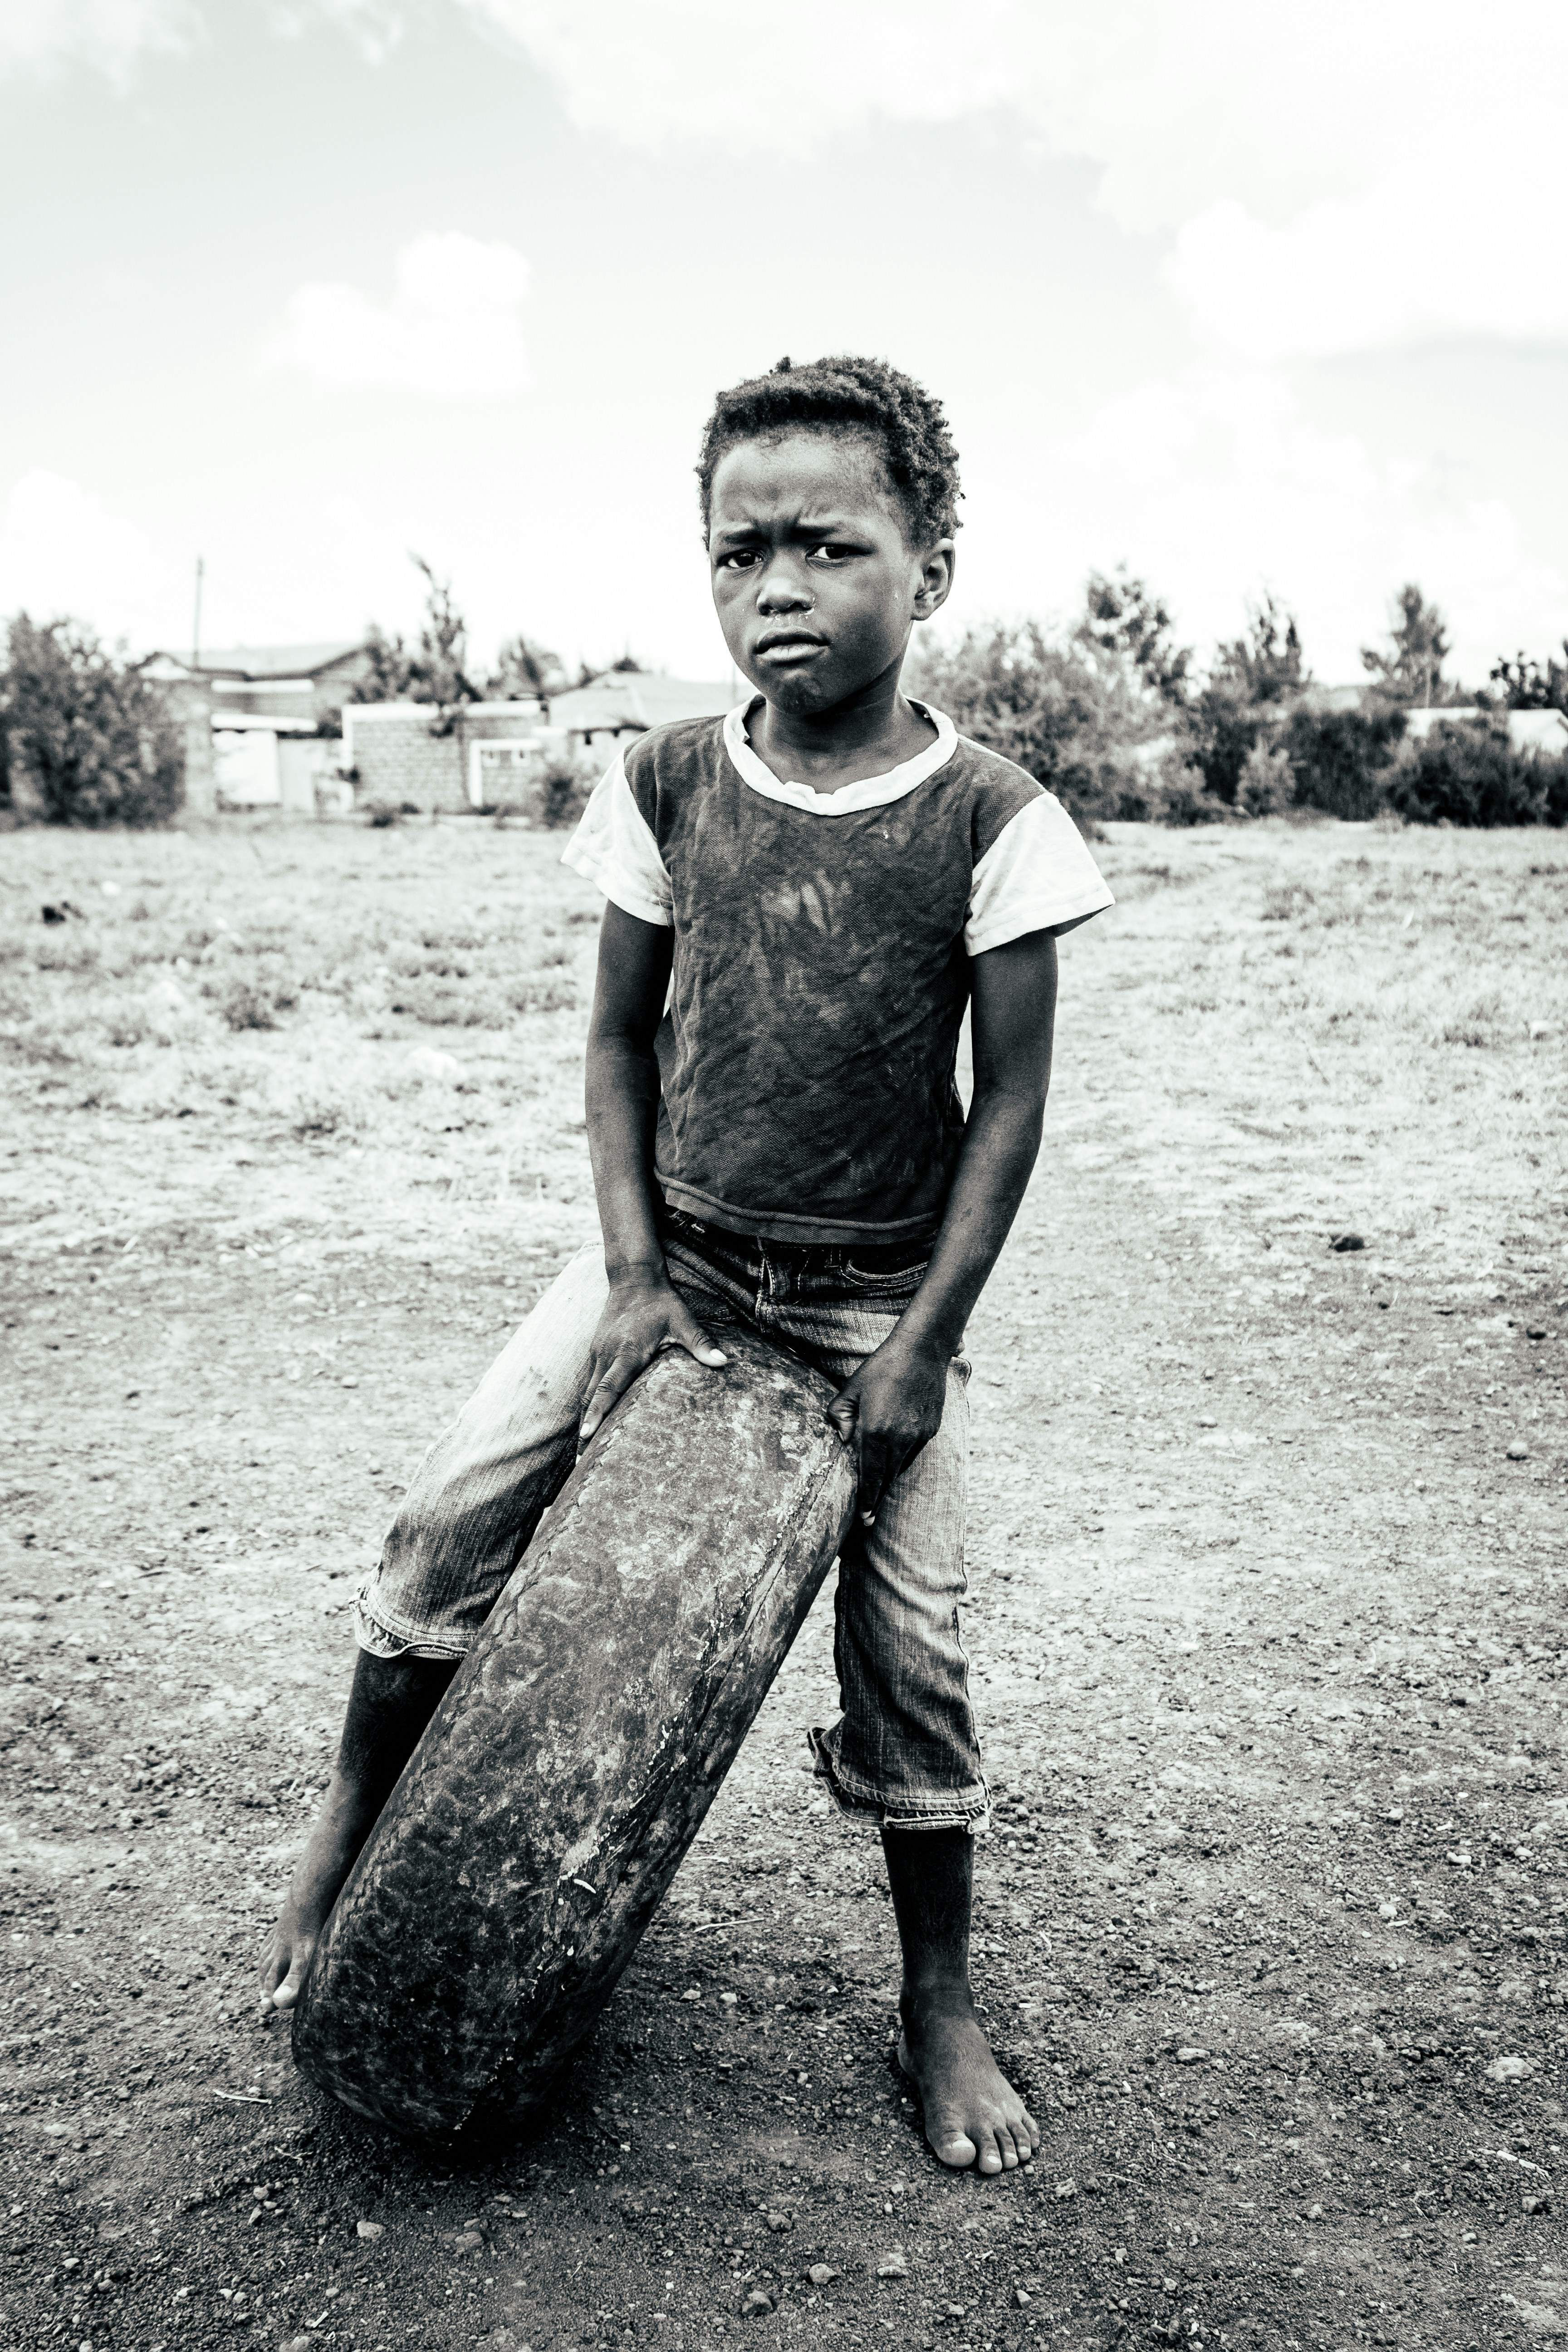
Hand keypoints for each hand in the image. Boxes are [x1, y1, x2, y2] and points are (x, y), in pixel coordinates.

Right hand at [578, 1270, 725, 1448]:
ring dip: (584, 1419)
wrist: (633, 1277)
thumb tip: (723, 1363)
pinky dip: (588, 1405)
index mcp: (626, 1351)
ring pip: (587, 1392)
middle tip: (581, 1461)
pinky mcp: (596, 1352)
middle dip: (585, 1429)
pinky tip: (589, 1422)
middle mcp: (606, 1355)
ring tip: (581, 1451)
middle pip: (591, 1398)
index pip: (609, 1388)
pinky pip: (589, 1383)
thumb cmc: (661, 1301)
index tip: (586, 1438)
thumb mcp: (683, 1319)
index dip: (597, 1413)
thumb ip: (700, 1343)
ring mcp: (597, 1354)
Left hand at [825, 1332, 947, 1526]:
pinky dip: (902, 1459)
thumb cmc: (881, 1368)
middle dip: (876, 1499)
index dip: (866, 1500)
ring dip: (888, 1479)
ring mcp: (917, 1436)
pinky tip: (894, 1455)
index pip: (869, 1476)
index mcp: (874, 1431)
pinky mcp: (930, 1430)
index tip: (863, 1519)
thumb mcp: (851, 1390)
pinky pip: (913, 1453)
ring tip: (878, 1491)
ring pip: (900, 1468)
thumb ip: (841, 1417)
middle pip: (885, 1479)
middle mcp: (898, 1439)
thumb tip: (843, 1440)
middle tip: (868, 1518)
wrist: (922, 1351)